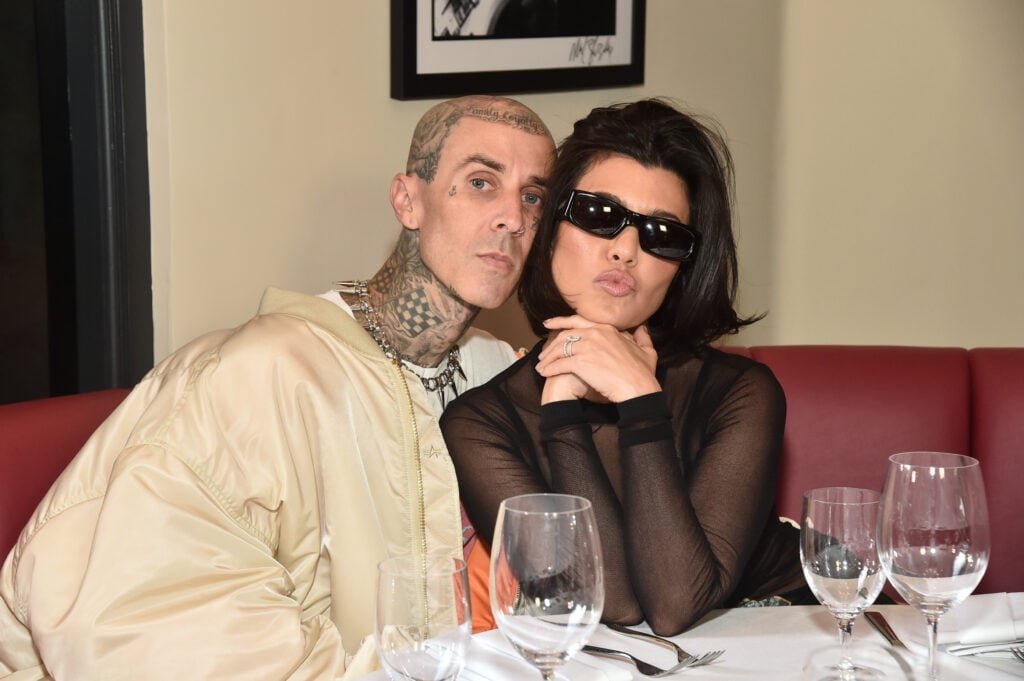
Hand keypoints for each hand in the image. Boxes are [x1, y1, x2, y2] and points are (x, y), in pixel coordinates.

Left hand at [536, 316, 661, 403]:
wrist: (638, 389)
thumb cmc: (643, 373)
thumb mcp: (647, 351)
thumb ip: (642, 337)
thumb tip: (642, 327)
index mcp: (607, 328)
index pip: (578, 321)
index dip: (560, 322)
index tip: (549, 324)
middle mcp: (595, 333)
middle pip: (565, 335)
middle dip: (551, 344)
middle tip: (542, 352)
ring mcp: (587, 346)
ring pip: (560, 349)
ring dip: (548, 357)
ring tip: (541, 365)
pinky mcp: (580, 362)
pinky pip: (559, 364)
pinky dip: (550, 369)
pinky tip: (545, 374)